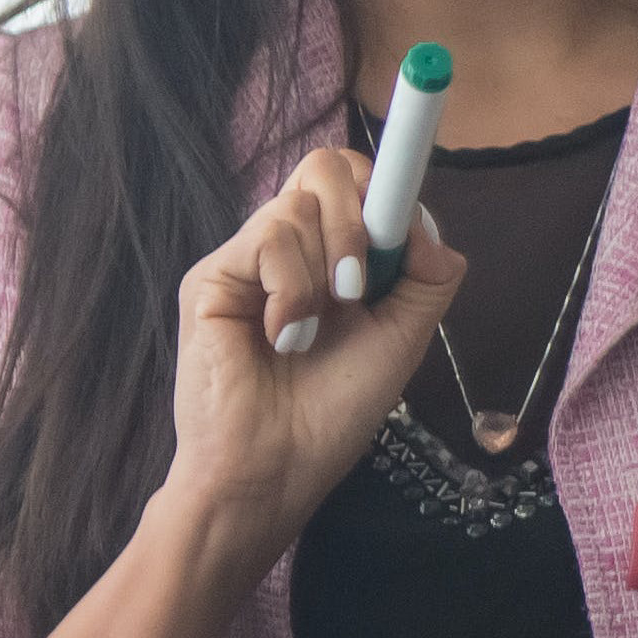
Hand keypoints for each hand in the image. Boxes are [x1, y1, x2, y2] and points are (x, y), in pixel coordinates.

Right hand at [161, 145, 466, 544]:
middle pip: (325, 167)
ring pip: (299, 207)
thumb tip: (424, 220)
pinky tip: (280, 336)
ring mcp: (245, 260)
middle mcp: (286, 248)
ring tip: (311, 333)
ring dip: (324, 275)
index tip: (399, 224)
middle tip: (356, 287)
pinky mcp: (211, 277)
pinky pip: (268, 240)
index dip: (380, 185)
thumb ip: (425, 279)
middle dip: (357, 221)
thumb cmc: (330, 414)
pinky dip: (291, 292)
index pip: (352, 181)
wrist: (274, 470)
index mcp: (329, 257)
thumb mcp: (400, 341)